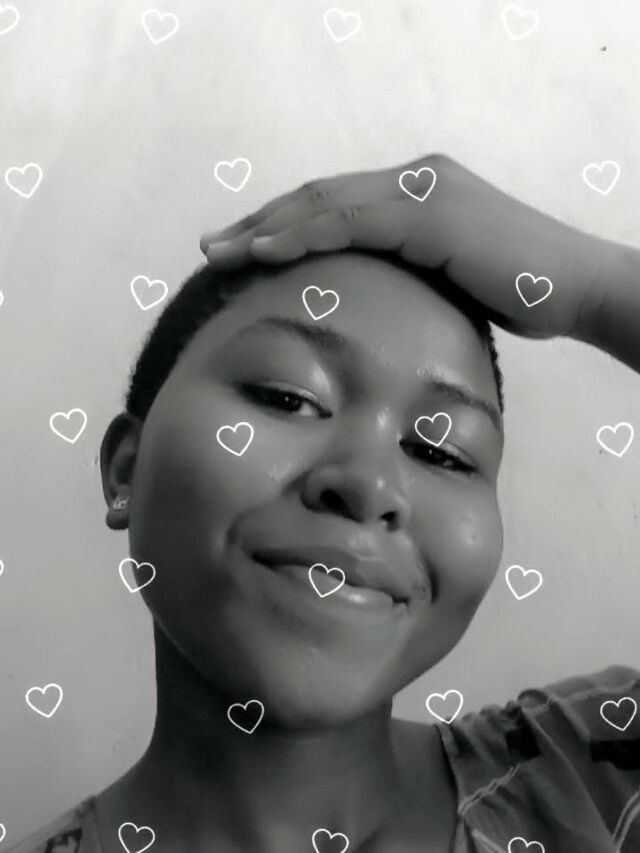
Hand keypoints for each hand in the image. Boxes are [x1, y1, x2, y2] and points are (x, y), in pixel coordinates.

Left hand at [200, 154, 609, 340]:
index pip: (332, 207)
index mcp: (414, 196)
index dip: (283, 227)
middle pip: (316, 198)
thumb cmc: (518, 294)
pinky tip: (262, 252)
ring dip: (265, 228)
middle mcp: (412, 180)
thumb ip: (408, 278)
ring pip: (322, 203)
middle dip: (259, 224)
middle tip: (213, 248)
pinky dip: (300, 234)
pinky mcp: (427, 210)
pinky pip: (348, 220)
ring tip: (219, 252)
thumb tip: (372, 307)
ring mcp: (419, 189)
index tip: (242, 253)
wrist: (573, 287)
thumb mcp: (448, 283)